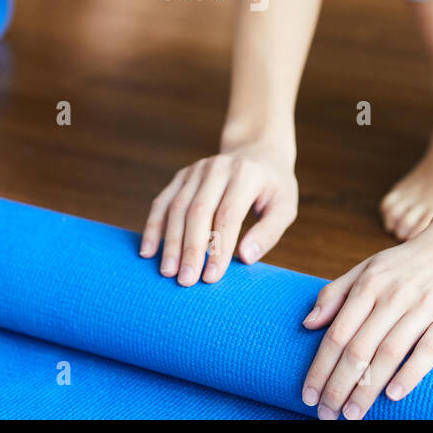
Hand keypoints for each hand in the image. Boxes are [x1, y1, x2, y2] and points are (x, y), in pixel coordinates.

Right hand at [140, 143, 297, 285]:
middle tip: (185, 281)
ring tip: (167, 272)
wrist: (256, 151)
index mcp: (246, 175)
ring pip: (177, 207)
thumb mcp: (285, 206)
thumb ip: (268, 232)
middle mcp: (218, 168)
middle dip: (190, 248)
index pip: (228, 215)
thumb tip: (245, 258)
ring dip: (170, 242)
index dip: (218, 247)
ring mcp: (196, 170)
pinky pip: (162, 202)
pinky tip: (147, 251)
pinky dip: (153, 226)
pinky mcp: (182, 175)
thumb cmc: (273, 187)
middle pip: (199, 211)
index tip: (211, 277)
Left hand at [301, 219, 432, 419]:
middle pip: (358, 348)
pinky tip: (393, 395)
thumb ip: (336, 293)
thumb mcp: (368, 268)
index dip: (320, 367)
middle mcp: (393, 295)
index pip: (337, 333)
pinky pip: (428, 350)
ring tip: (353, 415)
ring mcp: (424, 306)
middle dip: (338, 386)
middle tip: (326, 415)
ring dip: (367, 388)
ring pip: (389, 353)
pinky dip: (410, 374)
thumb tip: (307, 324)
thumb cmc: (409, 263)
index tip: (308, 395)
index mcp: (369, 285)